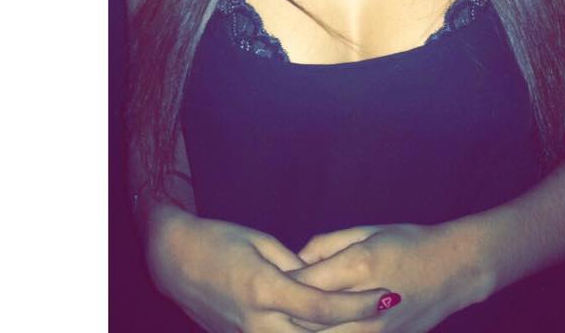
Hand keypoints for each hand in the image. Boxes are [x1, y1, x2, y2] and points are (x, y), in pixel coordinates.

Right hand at [146, 206, 392, 331]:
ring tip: (369, 323)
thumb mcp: (260, 243)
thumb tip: (322, 279)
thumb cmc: (218, 240)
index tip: (387, 296)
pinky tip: (332, 328)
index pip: (322, 307)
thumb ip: (294, 266)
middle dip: (355, 328)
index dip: (358, 304)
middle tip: (390, 315)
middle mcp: (258, 322)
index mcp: (264, 289)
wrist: (174, 261)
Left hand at [286, 223, 488, 332]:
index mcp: (359, 265)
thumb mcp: (367, 231)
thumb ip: (327, 245)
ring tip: (284, 321)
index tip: (266, 279)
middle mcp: (365, 303)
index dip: (281, 283)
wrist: (455, 269)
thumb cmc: (410, 241)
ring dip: (301, 331)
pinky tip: (314, 329)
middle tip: (267, 305)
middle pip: (308, 320)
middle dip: (284, 314)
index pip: (305, 283)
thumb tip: (296, 260)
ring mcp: (376, 329)